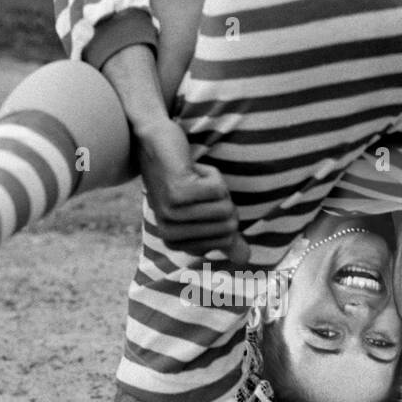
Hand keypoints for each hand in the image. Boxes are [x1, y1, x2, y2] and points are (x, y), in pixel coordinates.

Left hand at [137, 118, 248, 262]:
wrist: (156, 142)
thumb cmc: (183, 177)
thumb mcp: (204, 208)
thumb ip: (225, 233)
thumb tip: (246, 259)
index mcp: (174, 242)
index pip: (226, 239)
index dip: (223, 213)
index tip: (200, 200)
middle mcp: (169, 233)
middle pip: (228, 225)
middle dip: (222, 200)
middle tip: (199, 186)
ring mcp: (172, 213)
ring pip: (225, 208)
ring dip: (217, 186)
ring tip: (195, 177)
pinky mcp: (178, 194)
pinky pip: (218, 190)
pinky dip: (213, 174)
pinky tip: (191, 168)